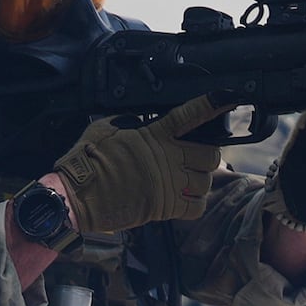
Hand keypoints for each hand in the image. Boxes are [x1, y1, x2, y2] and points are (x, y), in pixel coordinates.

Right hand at [53, 100, 221, 233]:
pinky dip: (195, 204)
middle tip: (192, 159)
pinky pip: (197, 207)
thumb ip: (128, 123)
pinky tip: (183, 199)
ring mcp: (170, 184)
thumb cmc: (85, 161)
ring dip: (200, 181)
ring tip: (185, 181)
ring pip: (207, 182)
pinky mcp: (165, 208)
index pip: (191, 115)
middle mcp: (168, 159)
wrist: (76, 197)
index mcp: (155, 135)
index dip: (213, 104)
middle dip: (205, 156)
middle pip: (211, 154)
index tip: (229, 96)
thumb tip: (137, 123)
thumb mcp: (104, 128)